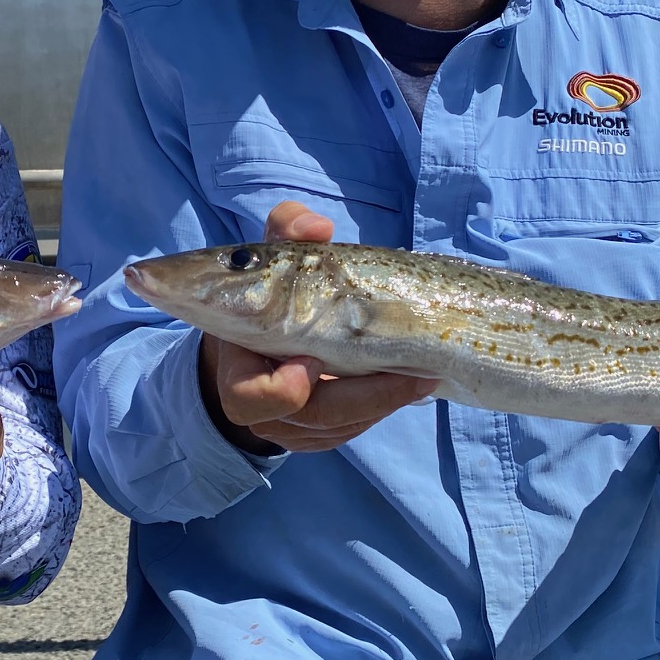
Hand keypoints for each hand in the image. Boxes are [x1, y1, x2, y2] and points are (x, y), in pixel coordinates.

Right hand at [199, 201, 436, 455]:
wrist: (263, 333)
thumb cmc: (270, 288)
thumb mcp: (276, 253)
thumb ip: (288, 228)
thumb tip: (317, 227)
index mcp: (236, 364)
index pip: (247, 397)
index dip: (282, 389)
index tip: (313, 360)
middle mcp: (255, 404)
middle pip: (307, 417)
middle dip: (361, 398)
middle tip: (409, 376)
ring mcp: (286, 424)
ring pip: (336, 427)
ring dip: (381, 403)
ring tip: (422, 376)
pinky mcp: (314, 432)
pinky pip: (348, 430)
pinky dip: (380, 408)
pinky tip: (411, 384)